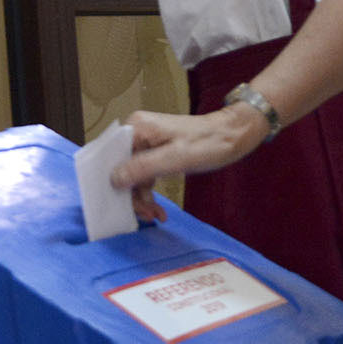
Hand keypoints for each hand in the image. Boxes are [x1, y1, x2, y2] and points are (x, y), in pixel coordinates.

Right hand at [108, 107, 264, 222]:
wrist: (232, 136)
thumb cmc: (207, 143)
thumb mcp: (174, 159)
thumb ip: (142, 168)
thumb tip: (114, 179)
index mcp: (136, 127)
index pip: (111, 155)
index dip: (110, 180)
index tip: (117, 204)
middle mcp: (137, 132)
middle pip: (121, 168)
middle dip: (131, 194)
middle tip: (145, 215)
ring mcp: (146, 142)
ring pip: (133, 175)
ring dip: (142, 197)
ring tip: (155, 215)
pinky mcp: (156, 151)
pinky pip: (145, 174)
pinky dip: (149, 192)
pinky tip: (157, 209)